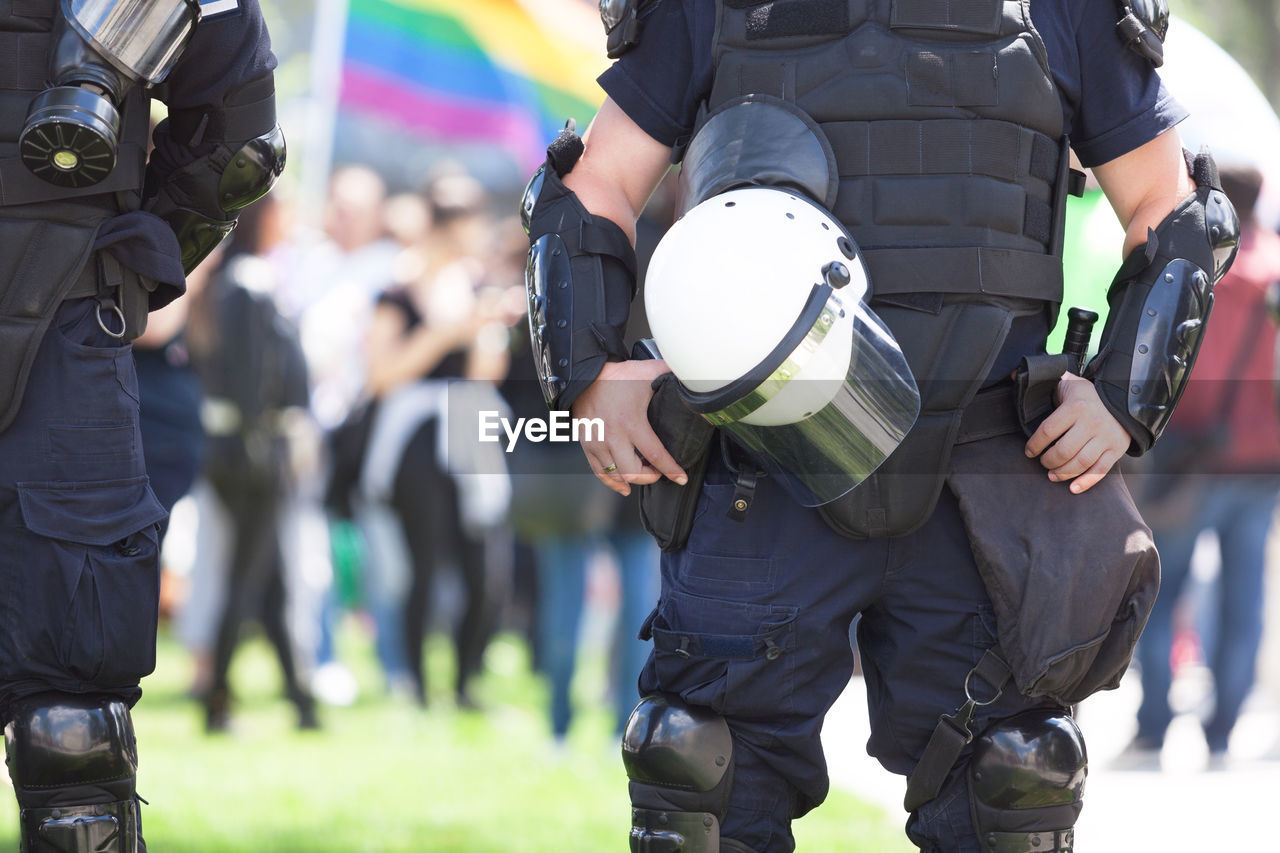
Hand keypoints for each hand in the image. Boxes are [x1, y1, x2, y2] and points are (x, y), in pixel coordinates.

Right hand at [571, 359, 687, 495]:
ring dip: (632, 480)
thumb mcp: (648, 372)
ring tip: (643, 476)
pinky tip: (622, 486)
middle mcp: (613, 436)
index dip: (671, 470)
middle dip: (650, 477)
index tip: (681, 477)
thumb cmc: (617, 375)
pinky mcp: (587, 444)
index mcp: (631, 422)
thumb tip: (692, 376)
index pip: (655, 454)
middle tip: (659, 472)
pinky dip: (611, 482)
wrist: (585, 373)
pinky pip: (599, 471)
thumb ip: (671, 374)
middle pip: (633, 472)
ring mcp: (598, 442)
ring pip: (615, 475)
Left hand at [1024, 373, 1130, 493]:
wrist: (1122, 397)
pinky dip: (1086, 482)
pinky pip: (1101, 470)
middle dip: (1047, 461)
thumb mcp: (1066, 382)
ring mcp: (1106, 437)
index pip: (1047, 431)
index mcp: (1076, 406)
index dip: (1034, 445)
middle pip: (1063, 451)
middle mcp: (1092, 422)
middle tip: (1042, 462)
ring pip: (1081, 462)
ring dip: (1063, 473)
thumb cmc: (1085, 394)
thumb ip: (1043, 379)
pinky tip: (1073, 488)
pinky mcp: (1116, 449)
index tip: (1029, 451)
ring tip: (1052, 474)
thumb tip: (1014, 374)